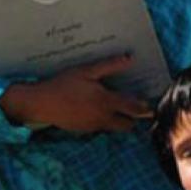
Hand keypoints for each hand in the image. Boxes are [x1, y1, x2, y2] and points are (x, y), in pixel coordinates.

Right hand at [0, 55, 149, 132]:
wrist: (39, 104)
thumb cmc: (63, 84)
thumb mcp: (86, 71)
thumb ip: (109, 66)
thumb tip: (130, 58)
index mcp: (106, 102)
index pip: (133, 109)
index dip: (144, 108)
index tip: (151, 106)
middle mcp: (102, 117)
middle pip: (127, 125)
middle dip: (133, 118)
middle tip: (135, 107)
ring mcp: (92, 126)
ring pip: (113, 128)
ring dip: (118, 120)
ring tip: (116, 107)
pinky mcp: (83, 131)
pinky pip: (100, 128)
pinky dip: (104, 122)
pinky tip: (97, 110)